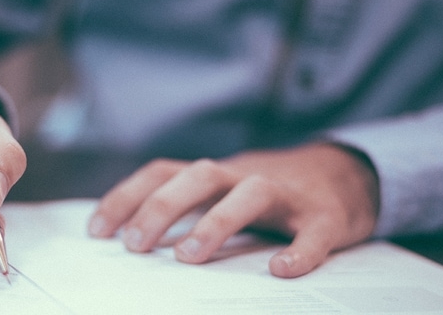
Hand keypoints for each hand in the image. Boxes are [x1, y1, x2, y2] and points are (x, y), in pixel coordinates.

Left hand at [88, 143, 378, 277]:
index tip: (97, 231)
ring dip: (217, 221)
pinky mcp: (326, 216)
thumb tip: (127, 238)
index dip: (127, 197)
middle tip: (135, 245)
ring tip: (188, 257)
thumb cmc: (269, 193)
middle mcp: (245, 176)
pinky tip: (282, 270)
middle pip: (200, 175)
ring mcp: (287, 194)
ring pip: (251, 193)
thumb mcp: (222, 192)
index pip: (163, 172)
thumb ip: (184, 207)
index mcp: (216, 175)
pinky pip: (314, 232)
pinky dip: (300, 250)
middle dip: (162, 206)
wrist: (345, 174)